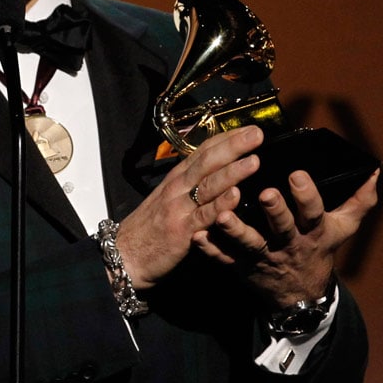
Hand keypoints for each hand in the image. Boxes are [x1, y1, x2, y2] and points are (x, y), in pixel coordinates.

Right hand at [115, 125, 264, 289]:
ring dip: (232, 171)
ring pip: (208, 185)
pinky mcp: (181, 231)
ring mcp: (179, 208)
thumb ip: (191, 185)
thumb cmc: (150, 228)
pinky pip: (203, 216)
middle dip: (233, 146)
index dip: (226, 138)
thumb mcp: (168, 199)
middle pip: (207, 161)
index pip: (203, 151)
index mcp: (177, 178)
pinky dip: (220, 205)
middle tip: (257, 133)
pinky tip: (236, 196)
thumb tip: (217, 172)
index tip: (249, 127)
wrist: (126, 255)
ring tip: (254, 160)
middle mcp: (177, 188)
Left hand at [191, 167, 379, 307]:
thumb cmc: (318, 249)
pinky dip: (210, 248)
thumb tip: (373, 172)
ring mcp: (263, 256)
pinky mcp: (241, 266)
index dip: (307, 195)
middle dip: (275, 211)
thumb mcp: (342, 228)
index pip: (313, 211)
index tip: (297, 174)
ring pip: (248, 244)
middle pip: (282, 227)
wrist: (299, 295)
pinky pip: (224, 259)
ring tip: (222, 215)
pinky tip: (197, 235)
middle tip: (266, 193)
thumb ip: (359, 201)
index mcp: (312, 231)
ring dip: (234, 230)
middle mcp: (288, 243)